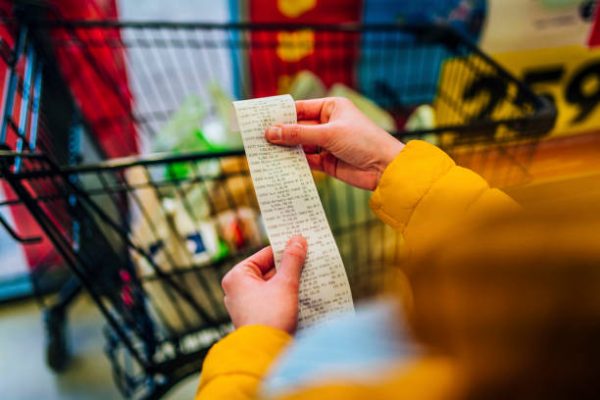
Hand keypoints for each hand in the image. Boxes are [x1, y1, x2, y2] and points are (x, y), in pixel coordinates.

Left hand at [221, 236, 307, 333]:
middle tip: (310, 260)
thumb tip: (298, 240)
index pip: (264, 255)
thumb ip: (293, 260)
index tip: (302, 244)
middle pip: (268, 270)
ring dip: (289, 282)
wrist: (266, 354)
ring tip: (309, 277)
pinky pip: (272, 300)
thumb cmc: (270, 317)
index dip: (285, 249)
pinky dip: (285, 296)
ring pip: (271, 286)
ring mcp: (245, 305)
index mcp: (237, 276)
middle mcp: (236, 290)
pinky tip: (302, 294)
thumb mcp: (285, 284)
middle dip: (289, 268)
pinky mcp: (255, 318)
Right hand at [265, 97, 404, 189]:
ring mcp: (327, 144)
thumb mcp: (328, 134)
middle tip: (257, 138)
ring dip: (285, 149)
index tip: (260, 119)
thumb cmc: (363, 141)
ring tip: (264, 152)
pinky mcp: (327, 162)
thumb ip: (298, 134)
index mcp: (331, 108)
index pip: (300, 109)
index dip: (281, 114)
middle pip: (297, 128)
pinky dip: (294, 162)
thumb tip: (271, 132)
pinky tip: (279, 164)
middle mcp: (328, 124)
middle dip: (280, 133)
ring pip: (300, 145)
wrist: (385, 169)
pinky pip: (306, 160)